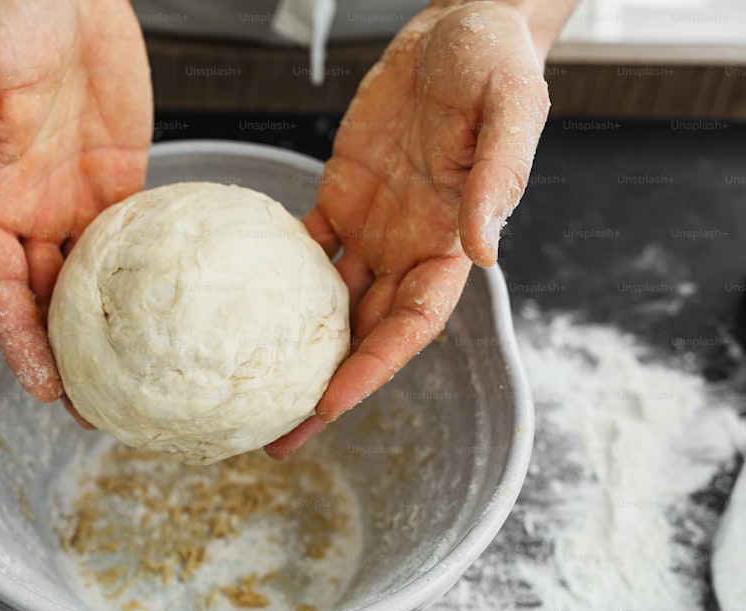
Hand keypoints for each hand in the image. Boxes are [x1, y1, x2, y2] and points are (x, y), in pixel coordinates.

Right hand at [0, 0, 152, 417]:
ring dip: (107, 338)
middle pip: (44, 304)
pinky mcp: (125, 187)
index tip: (41, 383)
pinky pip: (137, 247)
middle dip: (62, 359)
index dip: (14, 340)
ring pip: (91, 288)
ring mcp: (80, 204)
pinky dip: (149, 287)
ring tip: (137, 385)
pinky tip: (171, 320)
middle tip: (95, 410)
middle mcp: (34, 212)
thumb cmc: (9, 14)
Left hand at [268, 1, 549, 457]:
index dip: (371, 370)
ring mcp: (373, 227)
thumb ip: (498, 179)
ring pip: (326, 305)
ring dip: (291, 350)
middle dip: (323, 389)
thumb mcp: (511, 111)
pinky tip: (234, 309)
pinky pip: (302, 248)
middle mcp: (408, 247)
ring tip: (246, 389)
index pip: (409, 327)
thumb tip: (484, 252)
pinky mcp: (342, 195)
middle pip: (362, 336)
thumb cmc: (497, 61)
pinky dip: (270, 281)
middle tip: (275, 435)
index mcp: (449, 243)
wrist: (462, 22)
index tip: (327, 407)